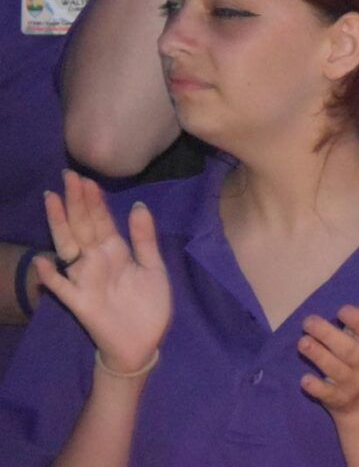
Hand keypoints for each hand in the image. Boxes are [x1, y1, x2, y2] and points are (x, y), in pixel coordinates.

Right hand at [34, 170, 169, 376]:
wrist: (143, 343)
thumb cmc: (148, 305)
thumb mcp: (154, 267)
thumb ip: (145, 239)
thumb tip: (138, 205)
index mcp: (116, 252)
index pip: (101, 220)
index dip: (94, 200)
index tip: (85, 178)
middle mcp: (97, 261)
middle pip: (83, 226)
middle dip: (76, 202)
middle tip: (68, 175)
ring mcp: (86, 280)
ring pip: (69, 247)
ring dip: (60, 224)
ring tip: (51, 201)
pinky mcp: (81, 303)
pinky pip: (63, 288)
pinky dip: (52, 276)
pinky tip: (43, 261)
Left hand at [300, 262, 358, 425]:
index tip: (342, 310)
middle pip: (349, 350)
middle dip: (328, 335)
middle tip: (308, 321)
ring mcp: (352, 383)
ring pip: (335, 369)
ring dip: (318, 355)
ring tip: (302, 342)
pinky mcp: (336, 399)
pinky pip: (326, 394)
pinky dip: (316, 387)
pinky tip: (304, 379)